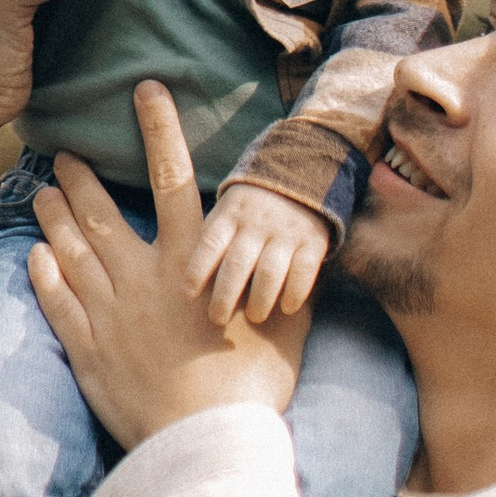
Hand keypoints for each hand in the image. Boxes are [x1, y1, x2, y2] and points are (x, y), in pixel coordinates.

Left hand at [28, 82, 306, 448]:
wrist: (206, 444)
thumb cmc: (254, 386)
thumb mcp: (285, 323)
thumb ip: (286, 280)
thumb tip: (308, 248)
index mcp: (192, 260)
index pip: (172, 177)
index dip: (159, 129)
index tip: (143, 91)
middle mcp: (143, 277)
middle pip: (102, 212)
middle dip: (80, 176)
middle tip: (61, 152)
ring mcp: (110, 314)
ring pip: (71, 251)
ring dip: (54, 217)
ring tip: (41, 193)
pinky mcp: (88, 350)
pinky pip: (57, 303)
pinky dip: (43, 275)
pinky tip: (34, 256)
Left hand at [184, 176, 334, 325]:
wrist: (299, 177)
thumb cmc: (248, 211)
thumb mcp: (226, 213)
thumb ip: (209, 241)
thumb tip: (182, 283)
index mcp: (230, 214)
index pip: (209, 244)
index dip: (197, 270)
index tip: (187, 295)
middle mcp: (256, 222)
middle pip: (237, 263)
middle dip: (225, 296)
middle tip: (217, 319)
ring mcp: (286, 231)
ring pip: (269, 272)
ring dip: (260, 300)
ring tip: (254, 317)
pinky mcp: (313, 240)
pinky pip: (303, 272)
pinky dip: (294, 293)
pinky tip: (286, 308)